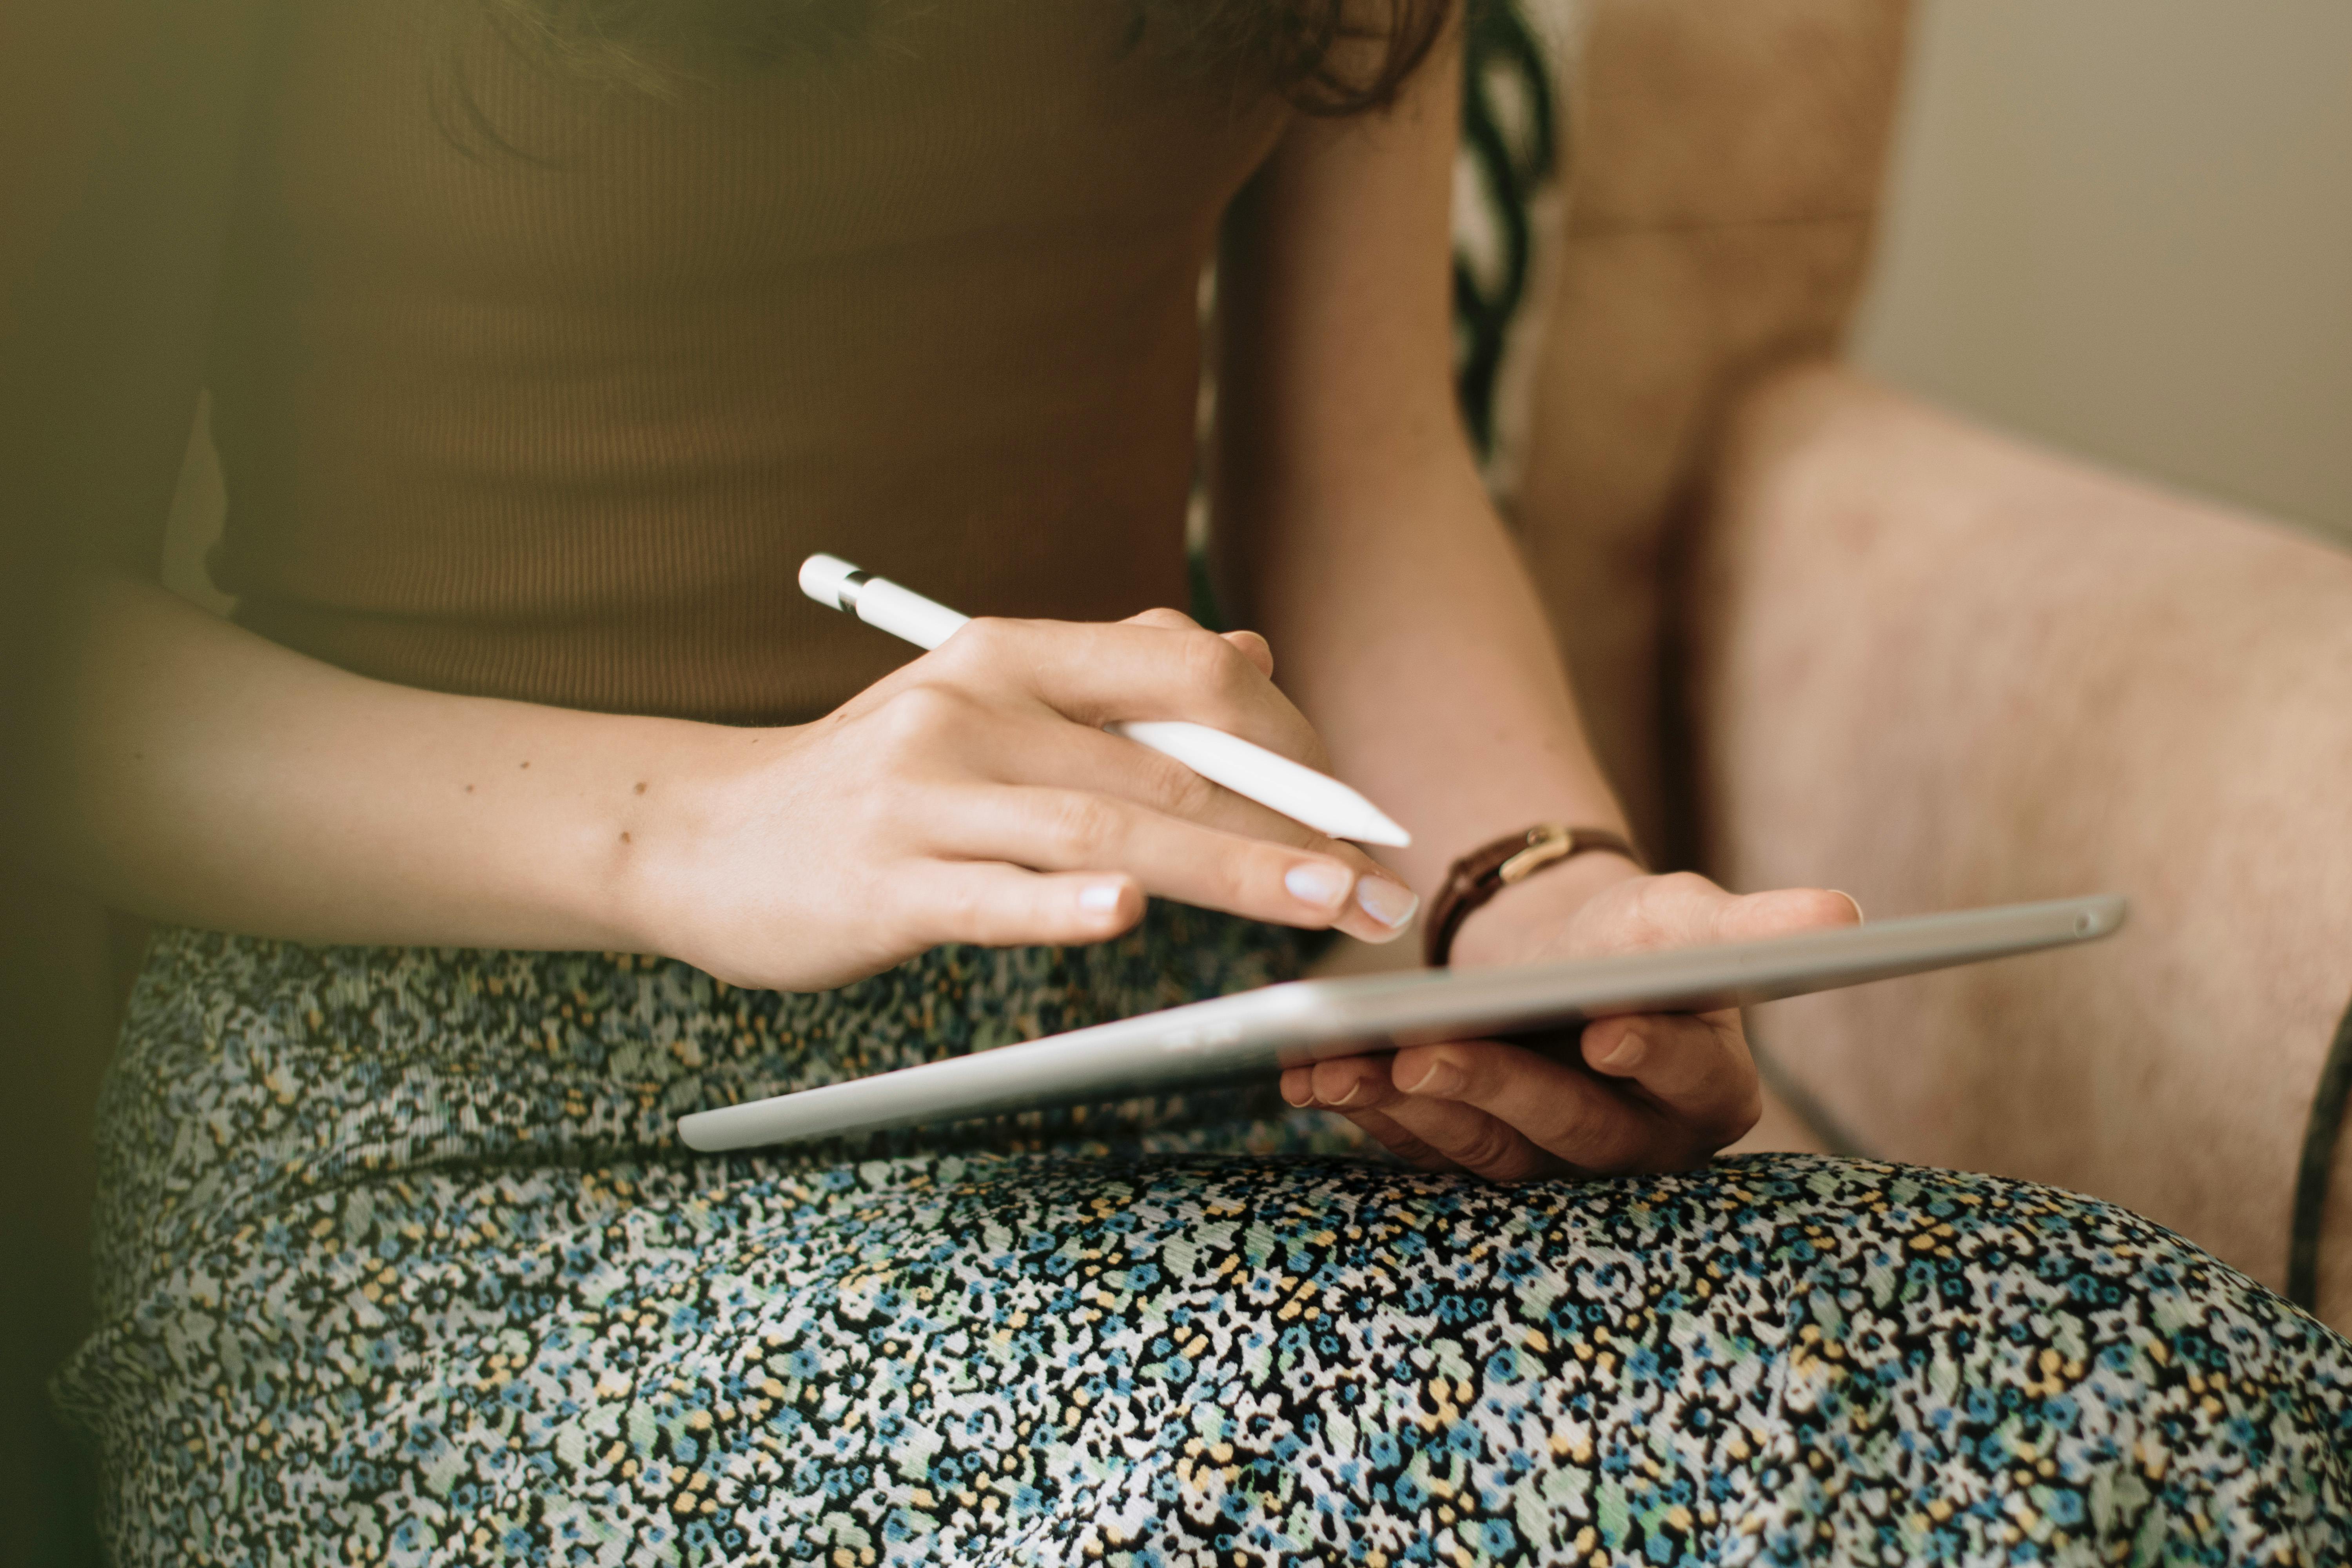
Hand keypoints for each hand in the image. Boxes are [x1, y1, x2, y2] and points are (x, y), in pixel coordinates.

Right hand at [625, 610, 1418, 990]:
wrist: (704, 829)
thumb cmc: (877, 778)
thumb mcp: (993, 703)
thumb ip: (1119, 684)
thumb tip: (1250, 650)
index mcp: (1013, 655)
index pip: (1185, 673)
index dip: (1290, 737)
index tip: (1362, 809)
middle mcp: (974, 709)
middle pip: (1164, 763)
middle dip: (1292, 827)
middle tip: (1380, 886)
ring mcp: (922, 797)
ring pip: (1099, 826)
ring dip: (1226, 867)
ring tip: (1321, 901)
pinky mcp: (877, 882)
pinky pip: (986, 893)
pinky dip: (1058, 903)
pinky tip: (1126, 912)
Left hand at [1279, 867, 1861, 1179]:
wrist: (1565, 964)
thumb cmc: (1643, 940)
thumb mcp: (1687, 918)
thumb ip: (1751, 926)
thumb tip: (1844, 915)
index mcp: (1710, 1091)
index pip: (1690, 1080)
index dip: (1652, 1056)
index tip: (1607, 1027)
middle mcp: (1636, 1148)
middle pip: (1568, 1130)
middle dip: (1490, 1088)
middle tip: (1423, 1049)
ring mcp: (1550, 1162)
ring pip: (1482, 1150)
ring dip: (1405, 1107)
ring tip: (1335, 1064)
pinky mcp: (1478, 1156)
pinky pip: (1422, 1148)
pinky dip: (1363, 1110)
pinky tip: (1307, 1077)